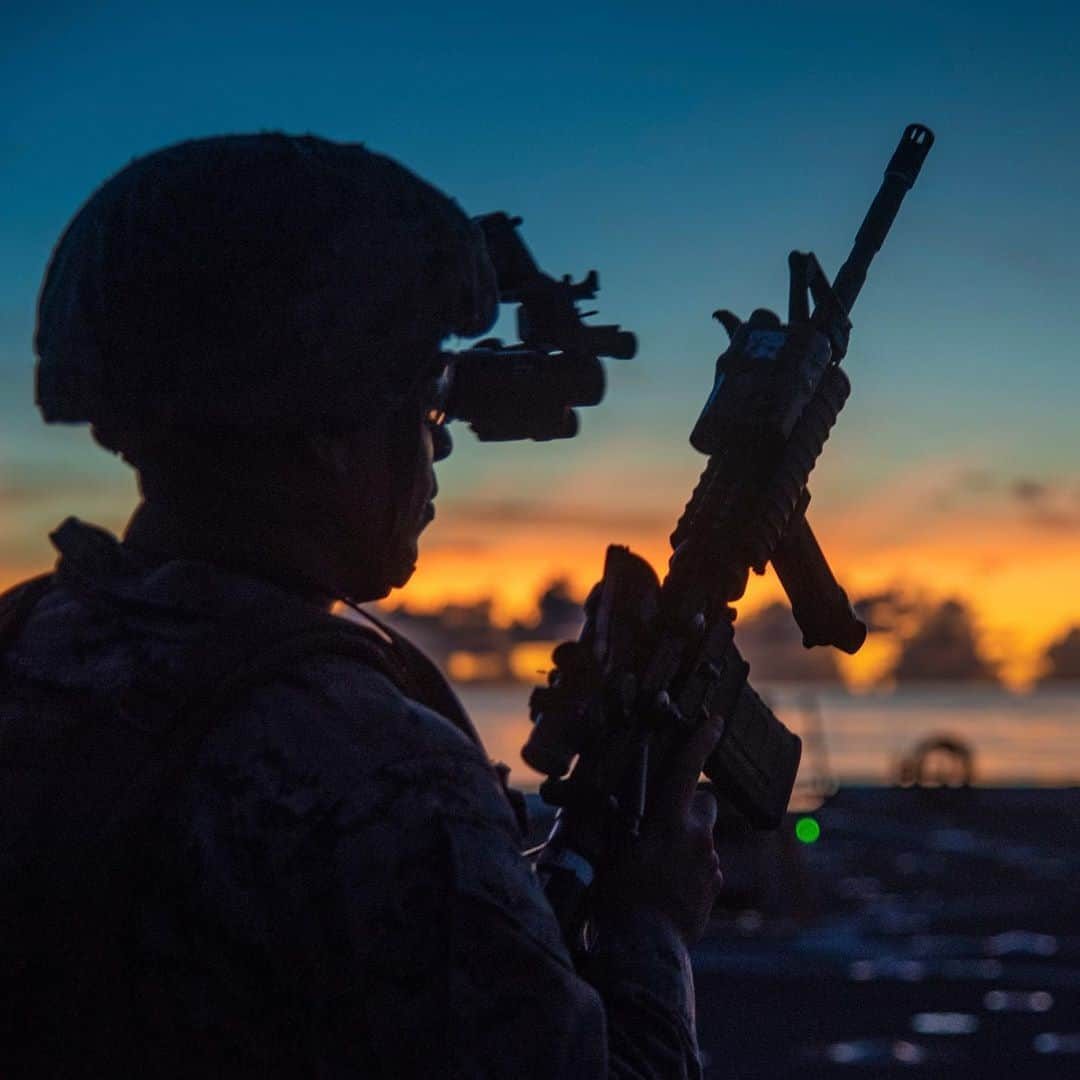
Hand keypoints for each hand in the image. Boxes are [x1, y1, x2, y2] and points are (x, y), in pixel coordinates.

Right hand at [594, 716, 725, 947]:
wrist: (647, 950)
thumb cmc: (618, 898)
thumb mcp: (609, 852)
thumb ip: (619, 825)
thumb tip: (609, 805)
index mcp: (669, 822)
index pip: (686, 771)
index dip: (700, 742)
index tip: (715, 722)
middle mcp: (697, 838)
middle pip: (704, 803)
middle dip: (689, 805)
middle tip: (662, 820)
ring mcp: (711, 863)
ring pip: (702, 837)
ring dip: (685, 841)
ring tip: (656, 865)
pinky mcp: (715, 886)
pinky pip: (704, 865)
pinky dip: (690, 867)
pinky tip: (667, 886)